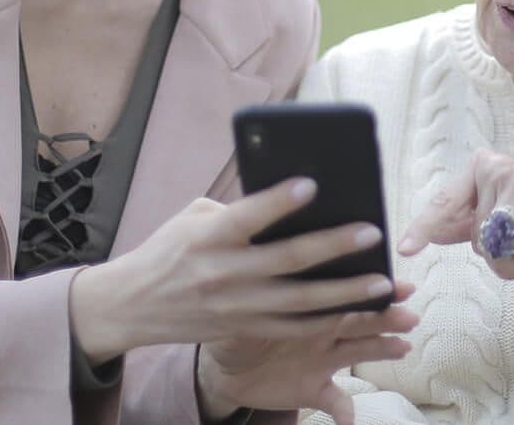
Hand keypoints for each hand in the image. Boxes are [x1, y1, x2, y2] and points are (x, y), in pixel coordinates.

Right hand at [71, 177, 402, 358]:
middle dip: (333, 247)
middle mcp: (222, 273)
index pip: (246, 217)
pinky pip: (292, 327)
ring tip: (382, 281)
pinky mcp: (242, 329)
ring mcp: (234, 307)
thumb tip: (289, 203)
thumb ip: (237, 211)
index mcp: (207, 237)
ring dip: (345, 292)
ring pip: (299, 302)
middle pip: (285, 261)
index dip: (278, 202)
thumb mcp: (192, 219)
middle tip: (372, 233)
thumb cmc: (168, 250)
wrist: (131, 306)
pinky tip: (356, 310)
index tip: (312, 184)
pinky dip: (326, 320)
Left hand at [197, 282, 418, 423]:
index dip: (372, 287)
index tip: (397, 283)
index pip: (345, 292)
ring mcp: (323, 360)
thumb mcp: (241, 302)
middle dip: (387, 316)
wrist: (225, 366)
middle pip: (361, 320)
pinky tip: (351, 419)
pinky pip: (335, 401)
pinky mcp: (313, 389)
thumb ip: (254, 288)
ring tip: (403, 347)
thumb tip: (257, 261)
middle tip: (410, 314)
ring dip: (383, 350)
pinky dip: (345, 411)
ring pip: (359, 352)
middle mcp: (325, 330)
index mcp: (310, 305)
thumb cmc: (236, 323)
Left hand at [398, 149, 513, 280]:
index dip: (423, 227)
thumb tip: (430, 232)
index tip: (405, 248)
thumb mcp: (503, 207)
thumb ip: (468, 219)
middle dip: (497, 254)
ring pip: (498, 247)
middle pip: (476, 237)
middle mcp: (498, 168)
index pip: (445, 201)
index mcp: (482, 166)